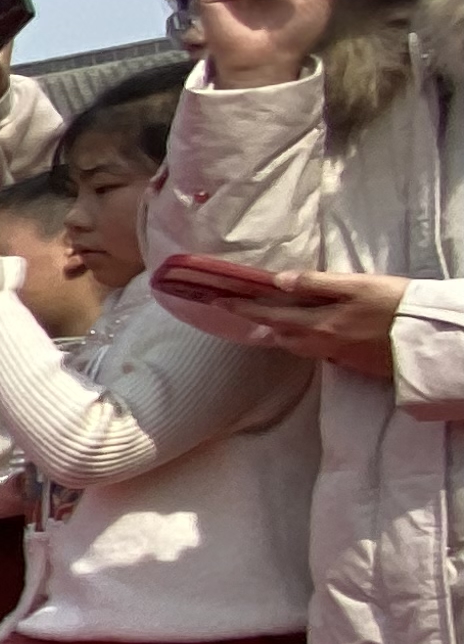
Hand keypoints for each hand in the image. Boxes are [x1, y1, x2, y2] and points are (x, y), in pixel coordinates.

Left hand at [235, 266, 411, 373]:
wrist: (426, 338)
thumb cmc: (394, 303)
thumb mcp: (357, 285)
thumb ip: (317, 283)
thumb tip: (280, 281)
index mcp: (317, 323)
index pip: (269, 314)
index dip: (242, 308)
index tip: (218, 302)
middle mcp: (320, 343)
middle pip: (280, 334)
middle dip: (259, 322)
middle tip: (240, 311)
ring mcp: (336, 355)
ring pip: (297, 345)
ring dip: (281, 333)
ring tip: (269, 322)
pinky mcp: (351, 362)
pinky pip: (318, 351)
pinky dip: (306, 341)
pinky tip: (310, 333)